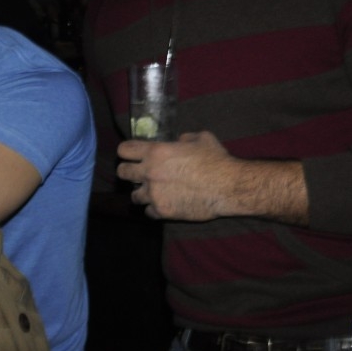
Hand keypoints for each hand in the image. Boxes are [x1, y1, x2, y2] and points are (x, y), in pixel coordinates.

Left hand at [116, 131, 233, 220]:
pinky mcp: (162, 211)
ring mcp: (154, 193)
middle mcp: (150, 172)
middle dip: (129, 173)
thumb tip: (178, 141)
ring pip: (134, 196)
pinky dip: (154, 209)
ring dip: (142, 193)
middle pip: (122, 173)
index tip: (131, 156)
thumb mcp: (200, 138)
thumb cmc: (216, 160)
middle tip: (138, 175)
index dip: (126, 152)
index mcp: (155, 152)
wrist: (228, 187)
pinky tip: (163, 204)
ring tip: (153, 192)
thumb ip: (183, 138)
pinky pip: (148, 212)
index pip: (124, 150)